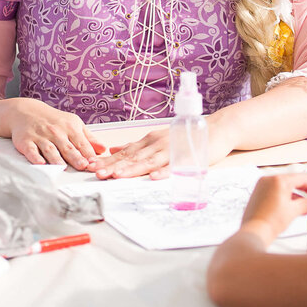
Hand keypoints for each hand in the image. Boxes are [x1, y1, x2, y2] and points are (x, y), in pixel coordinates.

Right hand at [0, 98, 98, 169]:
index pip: (81, 143)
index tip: (95, 164)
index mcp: (69, 127)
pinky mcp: (26, 142)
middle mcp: (55, 132)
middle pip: (67, 147)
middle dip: (75, 157)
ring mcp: (40, 137)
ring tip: (62, 168)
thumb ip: (88, 138)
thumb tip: (104, 150)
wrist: (26, 111)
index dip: (89, 154)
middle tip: (83, 166)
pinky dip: (35, 157)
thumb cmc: (53, 120)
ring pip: (50, 149)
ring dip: (56, 159)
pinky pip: (31, 151)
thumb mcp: (73, 124)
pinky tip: (40, 164)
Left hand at [87, 118, 233, 179]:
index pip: (124, 152)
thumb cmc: (185, 136)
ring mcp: (171, 150)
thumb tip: (113, 150)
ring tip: (117, 176)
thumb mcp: (157, 139)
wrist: (215, 129)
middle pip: (132, 157)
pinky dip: (164, 171)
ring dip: (132, 169)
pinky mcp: (187, 157)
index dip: (108, 160)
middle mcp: (157, 144)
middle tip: (97, 174)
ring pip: (149, 161)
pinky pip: (174, 166)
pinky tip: (154, 177)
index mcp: (148, 141)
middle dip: (114, 166)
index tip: (91, 167)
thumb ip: (136, 146)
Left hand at [238, 172, 306, 244]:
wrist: (254, 232)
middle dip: (306, 191)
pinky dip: (286, 198)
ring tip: (305, 208)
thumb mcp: (294, 211)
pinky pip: (276, 192)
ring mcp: (262, 186)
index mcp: (279, 180)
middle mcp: (269, 180)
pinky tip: (292, 209)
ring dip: (296, 196)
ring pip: (285, 187)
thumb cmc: (271, 221)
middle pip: (293, 181)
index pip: (302, 177)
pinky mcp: (258, 194)